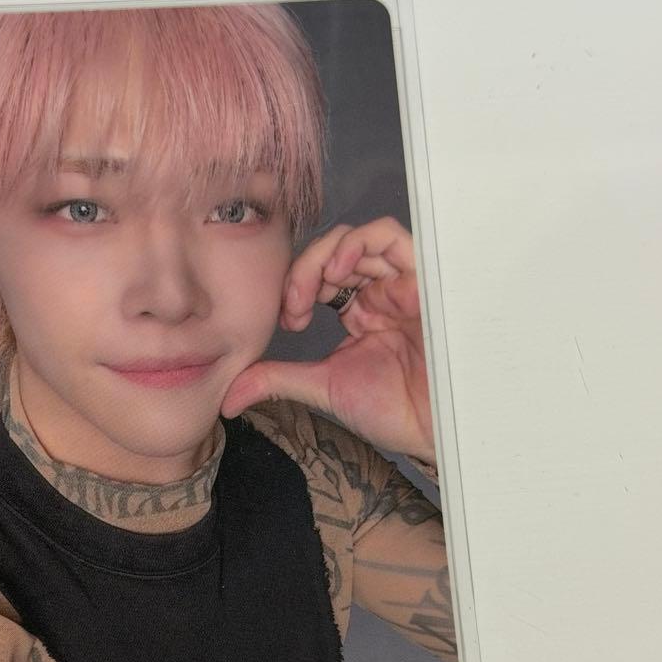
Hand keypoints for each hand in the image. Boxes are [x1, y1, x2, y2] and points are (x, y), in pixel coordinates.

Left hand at [220, 217, 435, 465]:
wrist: (434, 427)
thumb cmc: (392, 410)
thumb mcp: (322, 388)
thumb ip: (275, 380)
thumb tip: (226, 398)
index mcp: (361, 313)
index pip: (321, 276)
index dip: (297, 286)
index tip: (289, 318)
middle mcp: (382, 292)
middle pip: (335, 252)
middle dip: (304, 270)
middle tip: (294, 305)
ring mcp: (403, 282)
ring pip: (357, 238)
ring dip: (326, 255)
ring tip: (316, 287)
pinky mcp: (424, 277)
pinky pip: (390, 235)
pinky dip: (358, 241)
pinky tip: (339, 269)